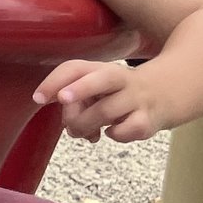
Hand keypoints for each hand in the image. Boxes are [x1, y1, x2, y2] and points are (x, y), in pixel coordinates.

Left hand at [37, 58, 172, 142]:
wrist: (165, 94)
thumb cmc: (115, 93)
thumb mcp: (94, 89)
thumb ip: (75, 102)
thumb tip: (68, 123)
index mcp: (100, 69)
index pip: (75, 68)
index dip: (54, 81)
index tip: (37, 99)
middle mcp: (120, 79)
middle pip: (102, 79)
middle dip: (81, 88)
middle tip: (62, 99)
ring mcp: (136, 99)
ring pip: (106, 111)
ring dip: (85, 124)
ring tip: (78, 131)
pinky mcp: (148, 120)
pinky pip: (127, 130)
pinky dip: (114, 134)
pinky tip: (110, 132)